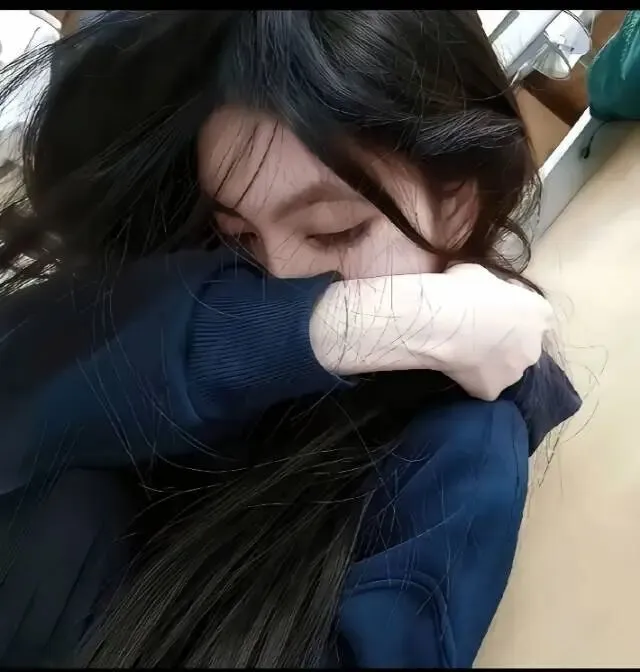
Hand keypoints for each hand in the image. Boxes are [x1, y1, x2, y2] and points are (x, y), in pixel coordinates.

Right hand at [434, 264, 552, 399]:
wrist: (442, 322)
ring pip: (505, 369)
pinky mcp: (492, 390)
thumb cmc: (463, 290)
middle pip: (524, 347)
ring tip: (463, 354)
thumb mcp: (483, 274)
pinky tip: (455, 368)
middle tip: (476, 335)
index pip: (535, 317)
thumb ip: (494, 289)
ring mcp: (514, 372)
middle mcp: (535, 346)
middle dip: (506, 343)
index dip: (513, 316)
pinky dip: (471, 380)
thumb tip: (485, 292)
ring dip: (491, 364)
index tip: (492, 313)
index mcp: (539, 313)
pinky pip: (483, 386)